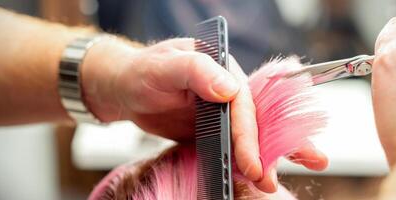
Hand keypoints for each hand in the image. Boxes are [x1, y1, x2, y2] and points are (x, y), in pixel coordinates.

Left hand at [82, 37, 326, 191]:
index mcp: (223, 69)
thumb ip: (196, 70)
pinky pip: (230, 147)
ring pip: (247, 136)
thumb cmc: (141, 71)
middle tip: (270, 181)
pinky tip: (248, 178)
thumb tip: (229, 89)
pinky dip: (241, 162)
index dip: (249, 135)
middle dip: (267, 150)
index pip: (243, 104)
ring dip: (260, 160)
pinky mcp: (213, 129)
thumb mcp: (164, 66)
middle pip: (254, 121)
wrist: (125, 88)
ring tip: (268, 184)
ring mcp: (221, 111)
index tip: (251, 163)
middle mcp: (228, 90)